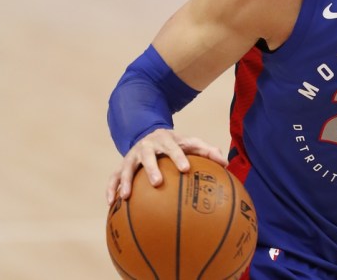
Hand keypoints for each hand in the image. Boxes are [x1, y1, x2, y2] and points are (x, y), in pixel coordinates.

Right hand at [105, 128, 227, 203]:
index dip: (179, 157)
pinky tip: (111, 204)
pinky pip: (113, 177)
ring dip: (125, 181)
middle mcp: (147, 147)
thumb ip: (207, 151)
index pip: (174, 148)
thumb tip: (226, 163)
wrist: (150, 133)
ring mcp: (132, 156)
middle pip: (147, 157)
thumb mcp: (190, 143)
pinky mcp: (122, 164)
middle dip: (151, 169)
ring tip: (125, 197)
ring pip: (126, 167)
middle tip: (157, 183)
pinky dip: (111, 188)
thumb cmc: (176, 143)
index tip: (186, 168)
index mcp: (165, 140)